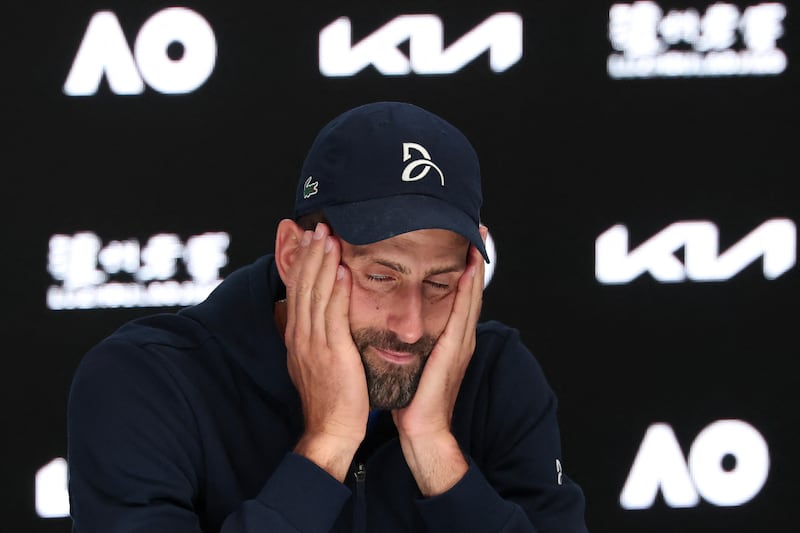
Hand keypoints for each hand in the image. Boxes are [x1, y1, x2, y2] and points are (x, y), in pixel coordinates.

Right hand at [283, 223, 368, 480]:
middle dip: (309, 254)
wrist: (332, 429)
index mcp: (297, 337)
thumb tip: (313, 320)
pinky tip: (342, 269)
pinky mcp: (332, 351)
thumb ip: (314, 338)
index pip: (297, 291)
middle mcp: (301, 335)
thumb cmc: (330, 398)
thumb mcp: (314, 363)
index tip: (308, 240)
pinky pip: (333, 314)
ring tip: (328, 236)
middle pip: (303, 286)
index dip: (302, 264)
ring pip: (316, 294)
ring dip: (322, 262)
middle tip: (316, 226)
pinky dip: (336, 289)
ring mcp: (314, 343)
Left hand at [391, 226, 486, 494]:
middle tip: (479, 229)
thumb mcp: (415, 362)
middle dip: (477, 258)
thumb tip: (398, 324)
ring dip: (476, 266)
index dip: (465, 268)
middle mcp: (461, 336)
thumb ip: (414, 341)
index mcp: (451, 338)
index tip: (466, 241)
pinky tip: (469, 270)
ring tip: (479, 239)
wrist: (422, 429)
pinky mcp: (455, 349)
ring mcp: (461, 342)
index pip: (459, 295)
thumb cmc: (415, 399)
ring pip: (471, 295)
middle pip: (471, 289)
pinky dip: (468, 289)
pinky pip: (463, 312)